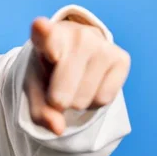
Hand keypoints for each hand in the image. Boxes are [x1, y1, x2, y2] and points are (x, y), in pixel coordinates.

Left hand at [24, 17, 130, 135]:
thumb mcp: (35, 89)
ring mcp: (101, 43)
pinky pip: (104, 99)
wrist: (74, 57)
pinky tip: (91, 84)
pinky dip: (95, 102)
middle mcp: (76, 34)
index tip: (40, 27)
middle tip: (57, 89)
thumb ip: (39, 111)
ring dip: (77, 102)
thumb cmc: (48, 72)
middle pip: (62, 94)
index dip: (42, 31)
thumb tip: (58, 129)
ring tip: (75, 83)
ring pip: (84, 99)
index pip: (43, 33)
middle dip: (58, 102)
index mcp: (46, 36)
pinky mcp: (121, 57)